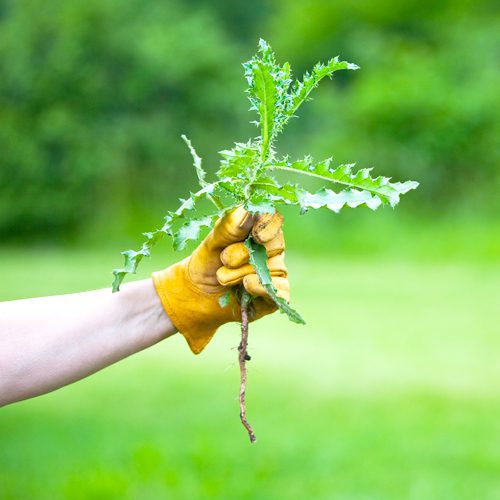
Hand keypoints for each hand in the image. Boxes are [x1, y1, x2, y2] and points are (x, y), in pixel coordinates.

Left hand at [152, 207, 288, 353]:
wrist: (196, 295)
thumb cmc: (206, 263)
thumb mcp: (212, 243)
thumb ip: (228, 228)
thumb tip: (248, 212)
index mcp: (258, 229)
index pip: (273, 219)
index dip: (268, 225)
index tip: (254, 235)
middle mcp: (271, 249)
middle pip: (273, 245)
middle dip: (243, 254)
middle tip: (223, 260)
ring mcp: (275, 272)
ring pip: (271, 269)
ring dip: (241, 274)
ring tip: (222, 278)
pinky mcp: (274, 296)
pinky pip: (280, 291)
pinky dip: (261, 288)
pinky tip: (246, 286)